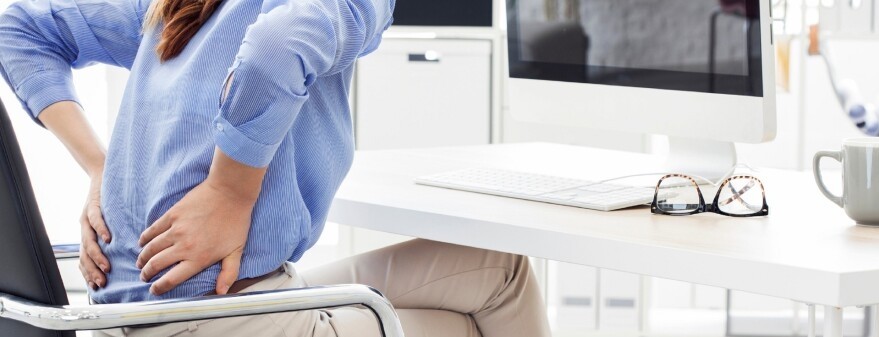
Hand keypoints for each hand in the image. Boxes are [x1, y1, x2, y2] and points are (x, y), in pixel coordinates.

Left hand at [79, 171, 110, 289]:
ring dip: (97, 257)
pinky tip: (109, 239)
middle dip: (92, 271)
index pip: (84, 260)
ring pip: (88, 242)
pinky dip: (102, 230)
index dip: (89, 274)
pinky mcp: (93, 206)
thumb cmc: (110, 199)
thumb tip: (126, 253)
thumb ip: (113, 237)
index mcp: (88, 235)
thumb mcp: (110, 222)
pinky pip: (95, 221)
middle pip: (84, 256)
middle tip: (102, 282)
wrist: (101, 173)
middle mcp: (84, 229)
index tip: (98, 287)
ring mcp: (87, 218)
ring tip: (106, 267)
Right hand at [136, 177, 256, 295]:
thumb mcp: (236, 251)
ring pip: (152, 248)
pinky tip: (142, 242)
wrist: (230, 193)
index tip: (154, 290)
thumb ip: (229, 273)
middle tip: (144, 277)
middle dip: (147, 274)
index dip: (159, 287)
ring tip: (140, 263)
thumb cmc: (236, 221)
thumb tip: (222, 291)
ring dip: (143, 258)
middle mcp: (184, 246)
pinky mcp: (172, 215)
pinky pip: (153, 229)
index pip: (172, 279)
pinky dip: (145, 238)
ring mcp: (176, 230)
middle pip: (156, 264)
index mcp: (198, 258)